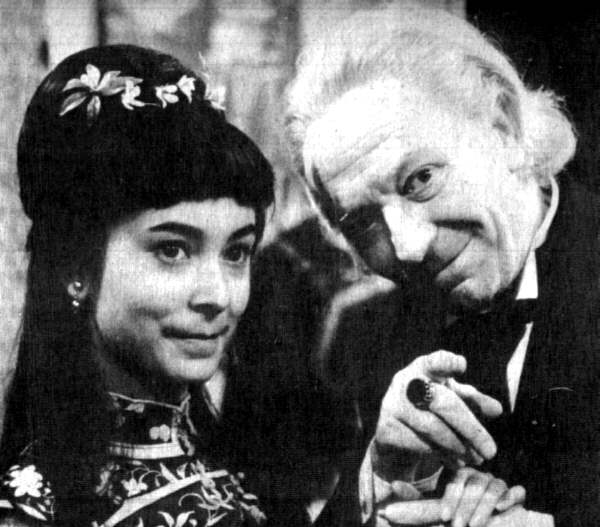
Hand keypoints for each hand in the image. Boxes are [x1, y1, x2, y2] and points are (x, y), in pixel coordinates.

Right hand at [372, 350, 501, 479]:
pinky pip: (419, 444)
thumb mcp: (453, 400)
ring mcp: (392, 405)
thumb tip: (496, 409)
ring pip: (432, 428)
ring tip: (476, 459)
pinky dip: (442, 455)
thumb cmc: (431, 408)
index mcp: (422, 368)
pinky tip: (456, 462)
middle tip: (492, 451)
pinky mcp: (385, 428)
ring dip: (459, 446)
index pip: (434, 361)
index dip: (445, 362)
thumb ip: (474, 401)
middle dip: (470, 428)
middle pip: (442, 402)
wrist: (395, 433)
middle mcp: (404, 382)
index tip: (461, 365)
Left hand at [377, 469, 524, 526]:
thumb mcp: (437, 516)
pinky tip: (502, 508)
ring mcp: (498, 484)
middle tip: (459, 525)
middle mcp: (478, 477)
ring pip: (493, 487)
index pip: (456, 480)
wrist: (490, 526)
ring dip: (483, 507)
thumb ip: (416, 507)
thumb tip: (392, 492)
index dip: (450, 498)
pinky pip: (515, 491)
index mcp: (459, 477)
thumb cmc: (460, 521)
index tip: (445, 518)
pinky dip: (510, 498)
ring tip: (475, 525)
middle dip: (465, 506)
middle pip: (473, 484)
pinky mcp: (517, 496)